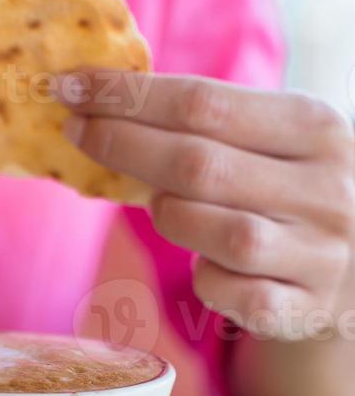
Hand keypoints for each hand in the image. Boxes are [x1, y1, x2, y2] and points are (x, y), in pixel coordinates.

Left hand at [58, 73, 354, 339]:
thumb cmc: (291, 191)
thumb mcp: (273, 142)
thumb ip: (208, 123)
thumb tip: (99, 103)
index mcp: (316, 127)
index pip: (204, 102)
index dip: (127, 96)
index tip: (70, 87)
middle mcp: (325, 188)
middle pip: (196, 163)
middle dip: (121, 144)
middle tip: (75, 132)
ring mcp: (318, 253)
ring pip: (209, 230)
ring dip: (167, 214)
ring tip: (161, 204)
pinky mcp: (301, 308)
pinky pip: (223, 291)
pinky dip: (202, 277)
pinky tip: (206, 263)